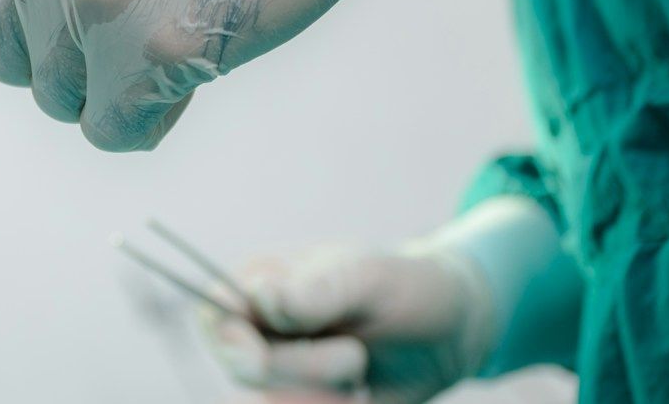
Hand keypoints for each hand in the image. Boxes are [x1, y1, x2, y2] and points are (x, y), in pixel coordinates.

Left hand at [0, 0, 386, 150]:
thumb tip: (27, 5)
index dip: (15, 33)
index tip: (55, 41)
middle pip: (10, 60)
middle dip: (65, 67)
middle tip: (129, 47)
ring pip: (60, 99)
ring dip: (112, 92)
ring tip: (173, 49)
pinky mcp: (148, 50)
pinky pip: (111, 129)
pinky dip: (146, 121)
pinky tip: (188, 80)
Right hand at [199, 245, 494, 403]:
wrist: (452, 331)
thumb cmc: (407, 286)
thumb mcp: (369, 278)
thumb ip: (317, 290)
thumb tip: (263, 297)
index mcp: (263, 282)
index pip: (215, 314)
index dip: (229, 341)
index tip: (258, 358)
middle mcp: (263, 329)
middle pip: (245, 369)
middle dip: (301, 371)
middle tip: (353, 356)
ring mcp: (285, 372)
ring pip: (277, 400)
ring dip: (322, 397)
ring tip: (360, 368)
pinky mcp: (308, 402)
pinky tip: (361, 395)